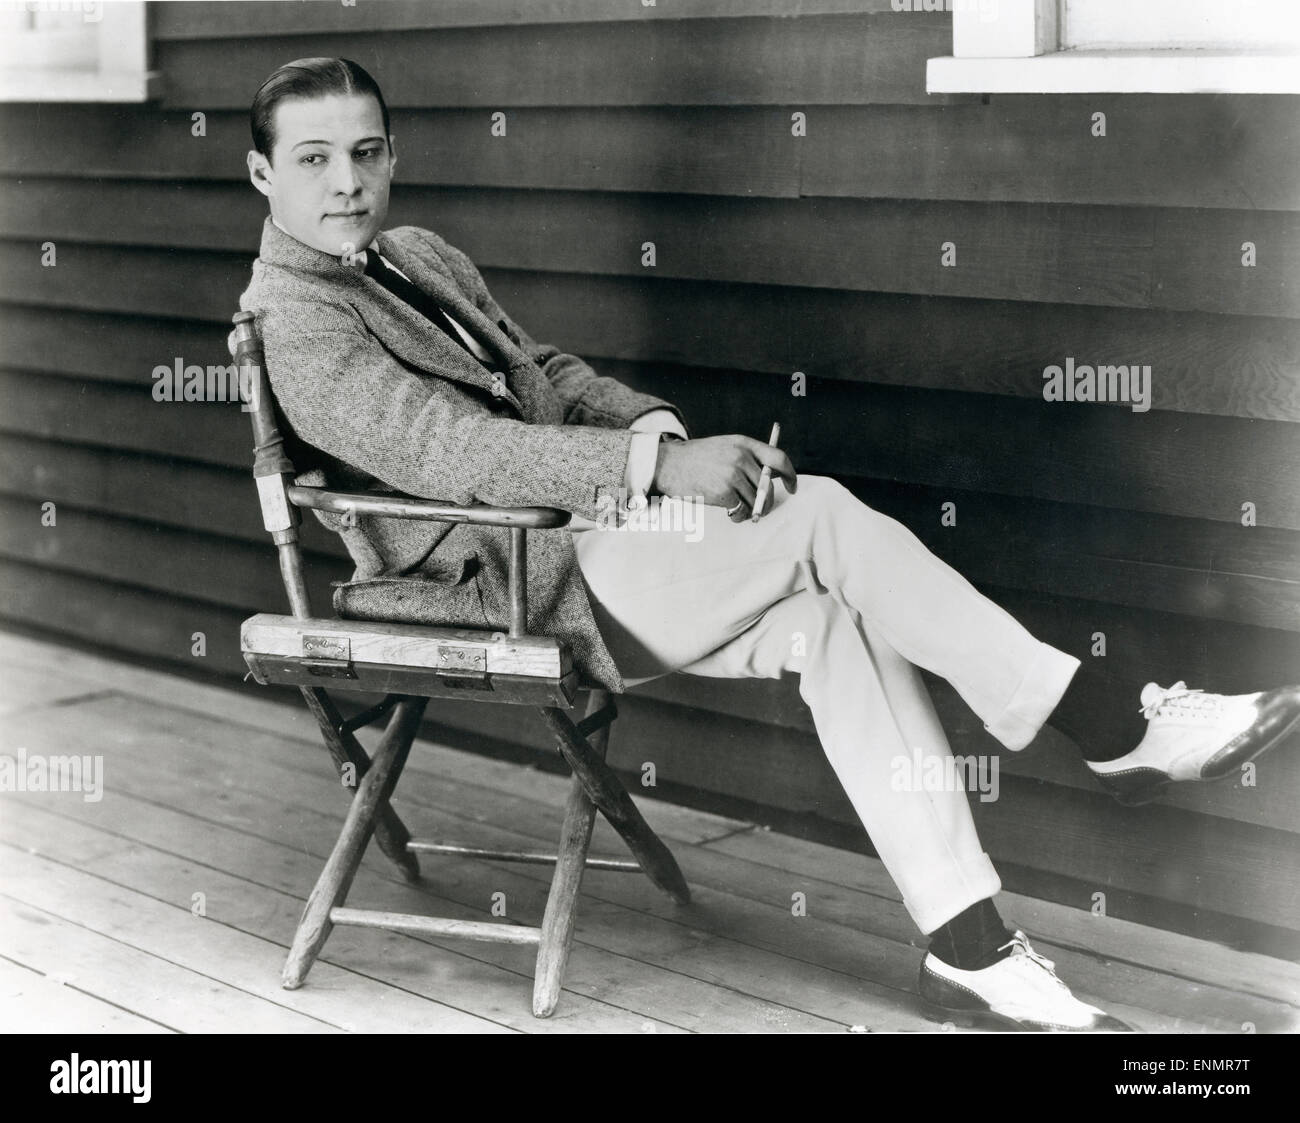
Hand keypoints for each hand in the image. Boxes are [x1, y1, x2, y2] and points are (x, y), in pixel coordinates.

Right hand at [652, 434, 797, 520]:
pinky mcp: (723, 493)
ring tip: (739, 510)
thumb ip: (747, 458)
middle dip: (767, 501)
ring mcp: (732, 475)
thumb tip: (770, 479)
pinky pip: (741, 511)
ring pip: (756, 501)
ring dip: (751, 511)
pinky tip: (729, 513)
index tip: (792, 486)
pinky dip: (737, 516)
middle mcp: (741, 457)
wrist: (667, 463)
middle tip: (761, 508)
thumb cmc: (696, 458)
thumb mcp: (724, 447)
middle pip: (767, 486)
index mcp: (744, 444)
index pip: (778, 458)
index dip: (790, 474)